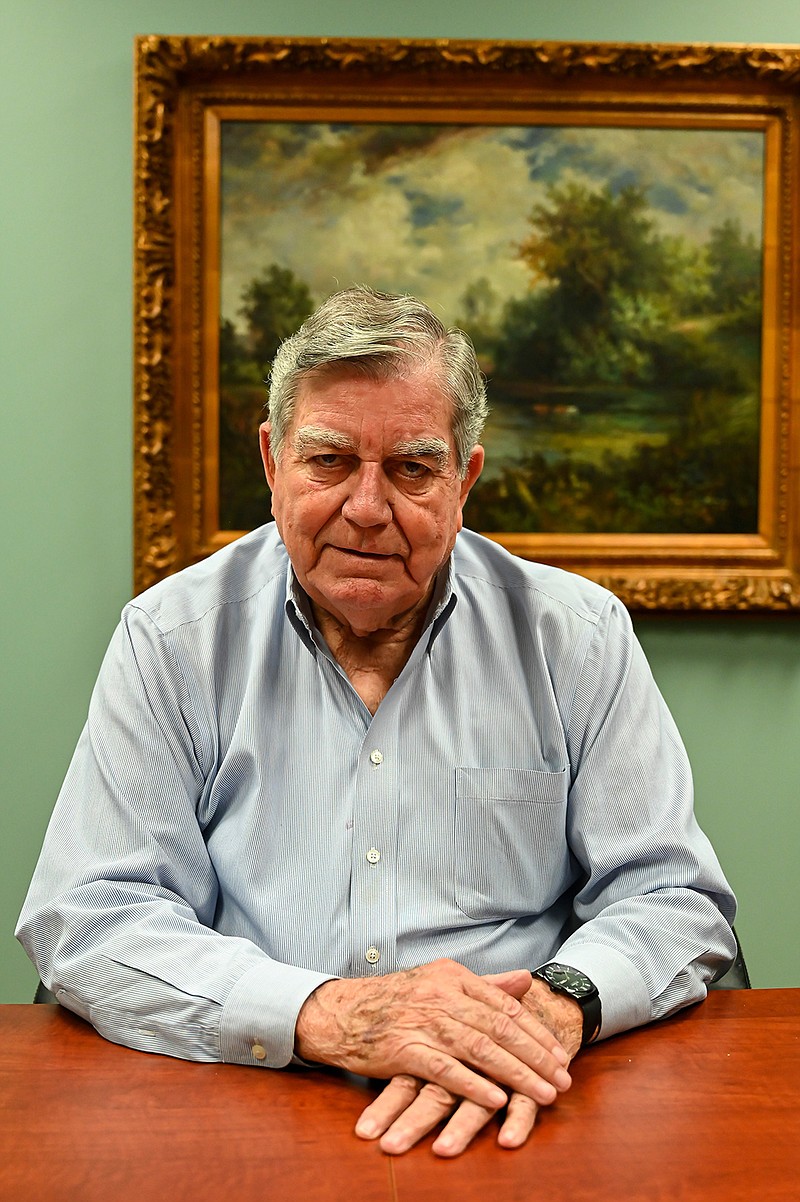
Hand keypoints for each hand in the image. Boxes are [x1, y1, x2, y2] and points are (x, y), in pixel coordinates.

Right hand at [354, 975, 583, 1155]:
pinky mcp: (405, 1049)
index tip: (560, 1054)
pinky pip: (446, 1070)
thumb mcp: (440, 982)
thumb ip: (485, 984)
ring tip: (544, 1094)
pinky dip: (474, 1085)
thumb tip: (526, 979)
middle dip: (536, 1056)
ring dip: (517, 1074)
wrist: (342, 1012)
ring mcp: (423, 1022)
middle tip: (563, 1078)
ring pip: (481, 1048)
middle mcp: (442, 996)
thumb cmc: (395, 1000)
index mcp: (453, 976)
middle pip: (500, 1027)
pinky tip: (497, 1100)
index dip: (536, 1031)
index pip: (505, 1005)